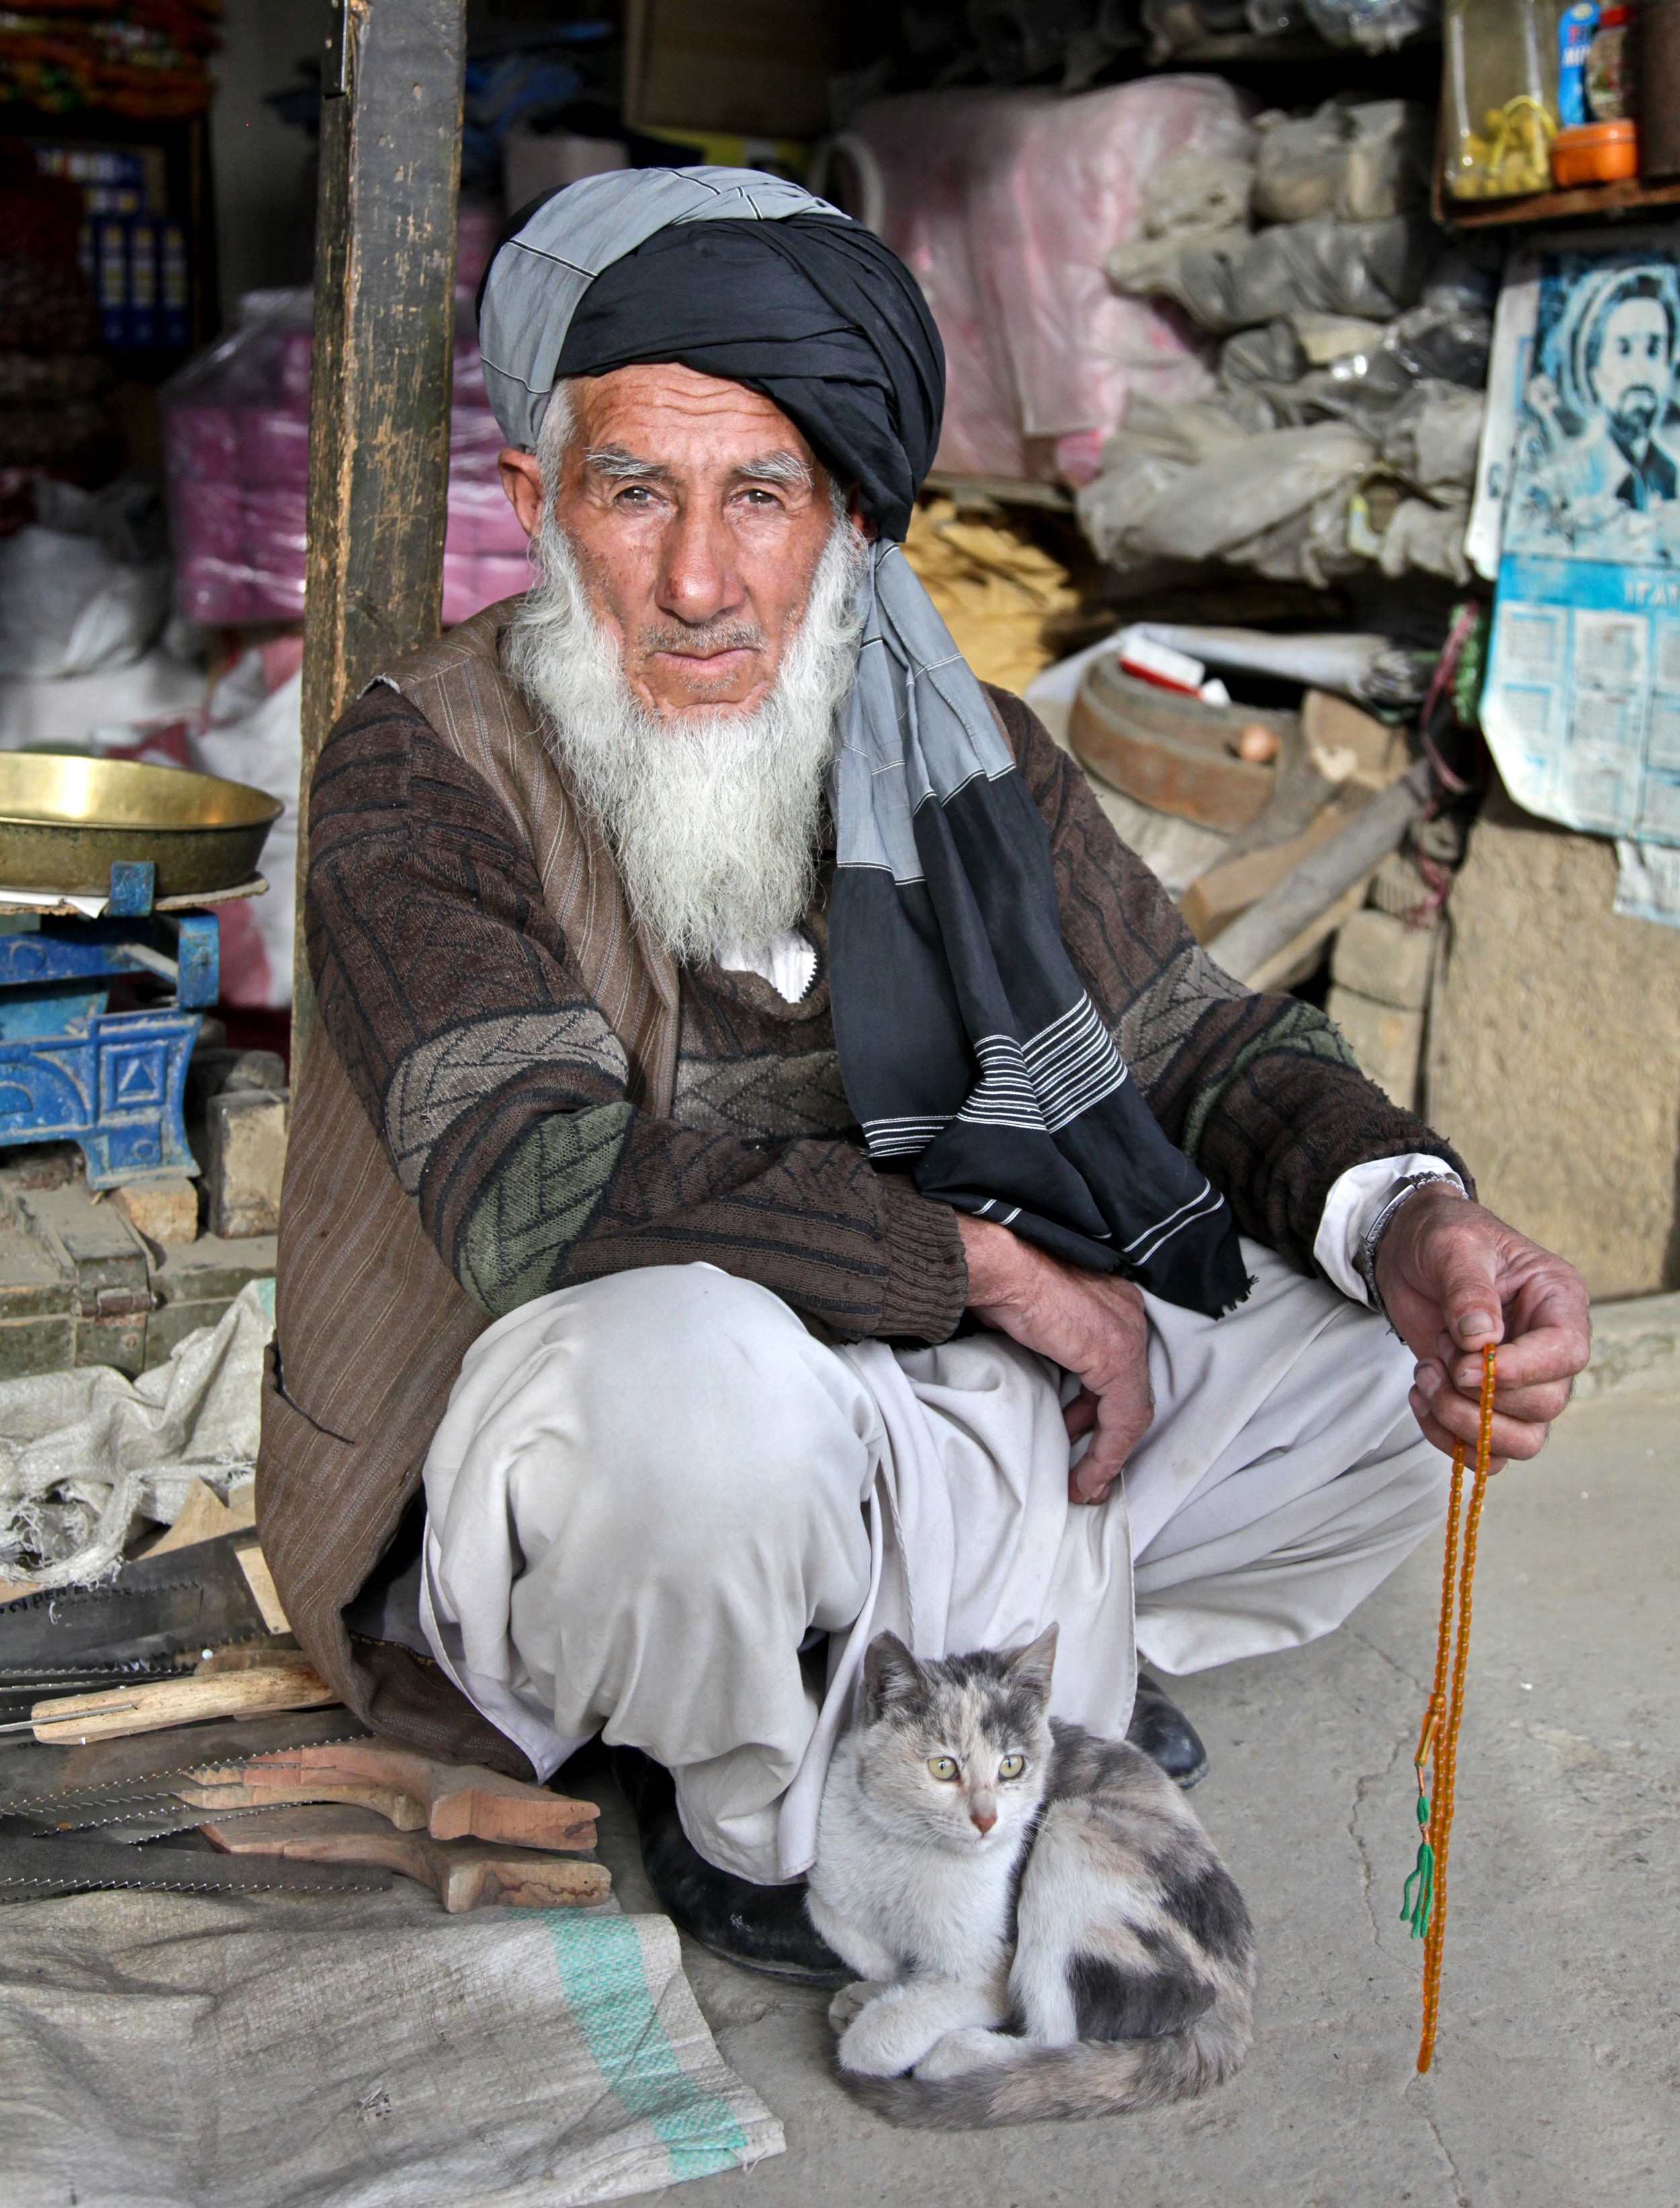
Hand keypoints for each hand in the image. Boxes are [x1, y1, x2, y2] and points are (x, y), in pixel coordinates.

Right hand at [956, 1215, 1151, 1504]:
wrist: (998, 1267)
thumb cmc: (1004, 1285)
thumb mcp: (1037, 1318)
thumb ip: (1054, 1345)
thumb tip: (1046, 1374)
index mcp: (1114, 1302)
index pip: (1120, 1370)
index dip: (1102, 1412)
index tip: (1077, 1437)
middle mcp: (1129, 1315)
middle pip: (1128, 1392)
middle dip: (1103, 1434)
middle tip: (1082, 1467)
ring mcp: (1127, 1336)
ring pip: (1131, 1412)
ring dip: (1105, 1452)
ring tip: (1082, 1480)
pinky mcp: (1117, 1358)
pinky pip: (1125, 1420)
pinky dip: (1106, 1453)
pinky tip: (1086, 1477)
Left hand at [1372, 1183, 1590, 1470]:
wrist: (1409, 1252)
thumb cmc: (1441, 1238)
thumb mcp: (1452, 1245)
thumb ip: (1468, 1289)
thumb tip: (1482, 1339)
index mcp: (1557, 1301)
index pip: (1567, 1353)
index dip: (1521, 1369)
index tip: (1465, 1363)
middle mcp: (1548, 1348)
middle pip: (1545, 1404)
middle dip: (1480, 1394)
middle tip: (1438, 1354)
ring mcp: (1521, 1381)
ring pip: (1521, 1440)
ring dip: (1463, 1422)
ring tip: (1426, 1375)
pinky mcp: (1487, 1402)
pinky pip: (1486, 1451)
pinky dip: (1448, 1438)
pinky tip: (1420, 1396)